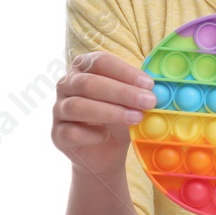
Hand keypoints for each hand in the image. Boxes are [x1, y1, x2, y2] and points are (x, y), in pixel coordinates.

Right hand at [52, 51, 156, 175]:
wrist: (105, 152)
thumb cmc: (118, 119)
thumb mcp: (130, 102)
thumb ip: (138, 92)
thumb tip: (158, 89)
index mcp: (83, 68)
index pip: (100, 62)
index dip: (125, 72)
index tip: (149, 84)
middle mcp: (67, 85)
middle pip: (89, 83)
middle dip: (122, 92)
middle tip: (148, 101)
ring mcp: (58, 109)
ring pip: (78, 106)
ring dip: (110, 112)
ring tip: (136, 118)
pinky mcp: (57, 134)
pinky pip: (70, 132)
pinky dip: (90, 134)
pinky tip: (105, 136)